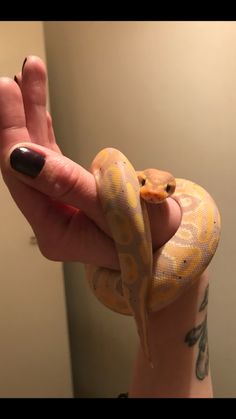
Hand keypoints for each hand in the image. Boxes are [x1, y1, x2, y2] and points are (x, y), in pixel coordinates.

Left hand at [0, 56, 180, 268]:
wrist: (167, 237)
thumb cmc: (151, 232)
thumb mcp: (117, 209)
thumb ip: (70, 185)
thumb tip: (22, 158)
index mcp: (56, 231)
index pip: (22, 179)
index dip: (12, 135)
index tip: (10, 95)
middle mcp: (51, 217)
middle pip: (23, 163)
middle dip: (18, 118)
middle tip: (13, 80)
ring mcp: (58, 202)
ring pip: (37, 154)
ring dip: (32, 115)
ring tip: (30, 75)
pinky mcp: (69, 188)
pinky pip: (52, 155)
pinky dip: (46, 129)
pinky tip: (37, 107)